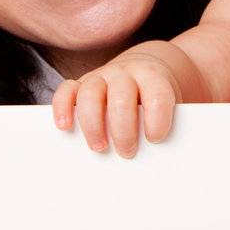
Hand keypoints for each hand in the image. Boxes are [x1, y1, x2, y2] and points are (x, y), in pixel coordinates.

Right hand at [50, 55, 178, 157]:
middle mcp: (124, 74)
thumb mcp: (166, 105)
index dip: (157, 118)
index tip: (155, 138)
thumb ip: (161, 123)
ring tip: (100, 148)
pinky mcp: (81, 83)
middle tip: (127, 152)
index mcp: (152, 77)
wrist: (146, 69)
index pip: (156, 94)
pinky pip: (66, 90)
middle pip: (121, 98)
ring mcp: (101, 76)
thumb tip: (154, 160)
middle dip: (123, 130)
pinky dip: (62, 108)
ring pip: (90, 94)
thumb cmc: (155, 98)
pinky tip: (65, 126)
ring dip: (93, 124)